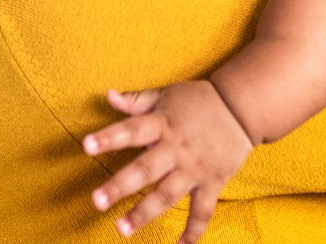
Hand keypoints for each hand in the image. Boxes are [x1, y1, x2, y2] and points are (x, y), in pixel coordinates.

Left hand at [82, 81, 251, 243]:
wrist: (240, 108)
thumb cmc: (196, 100)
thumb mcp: (164, 95)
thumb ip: (135, 100)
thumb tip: (107, 95)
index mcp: (162, 123)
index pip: (131, 131)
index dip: (108, 138)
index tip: (86, 146)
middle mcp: (176, 148)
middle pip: (145, 170)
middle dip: (120, 186)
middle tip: (96, 201)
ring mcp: (194, 168)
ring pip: (167, 194)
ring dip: (144, 213)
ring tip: (121, 229)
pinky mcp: (213, 182)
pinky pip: (203, 211)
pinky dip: (194, 230)